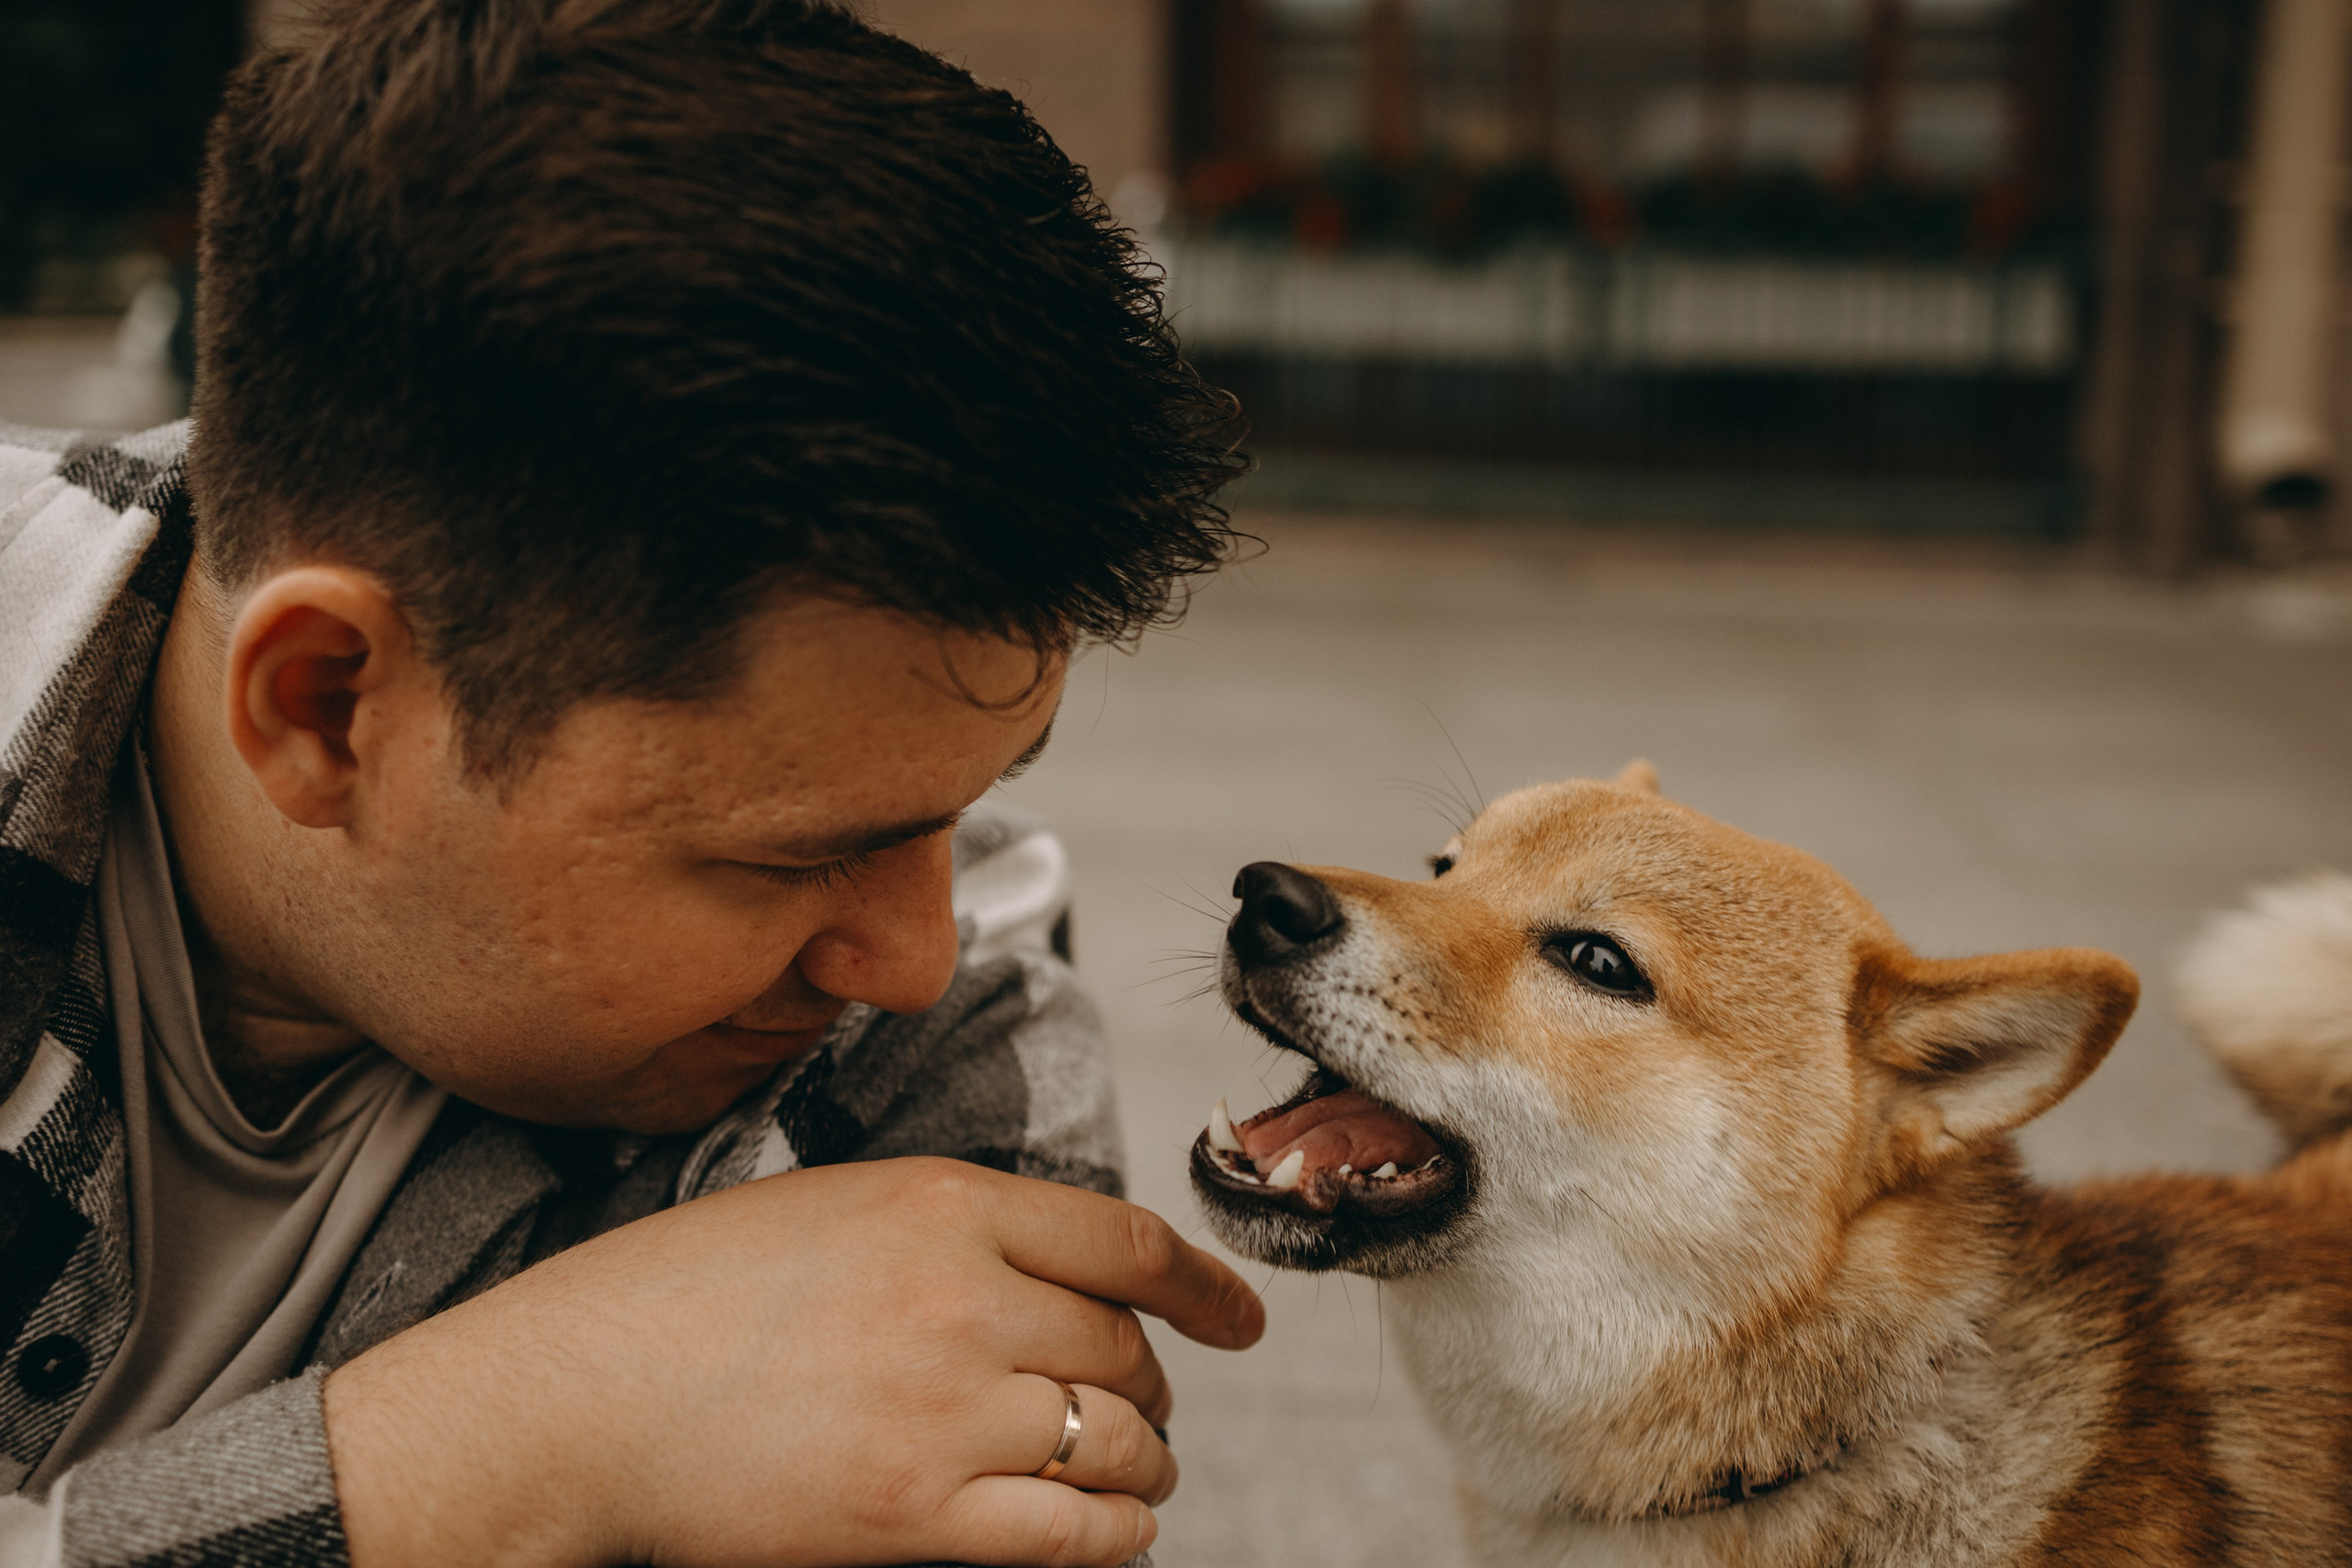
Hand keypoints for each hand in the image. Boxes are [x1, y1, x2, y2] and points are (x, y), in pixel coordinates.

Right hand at [323, 1158, 1261, 1567]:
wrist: (580, 1394)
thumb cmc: (683, 1297)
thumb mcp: (830, 1207)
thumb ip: (952, 1227)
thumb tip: (1057, 1270)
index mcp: (942, 1203)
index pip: (1126, 1241)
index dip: (1207, 1284)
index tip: (1240, 1318)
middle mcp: (962, 1297)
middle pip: (1125, 1347)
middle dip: (1153, 1384)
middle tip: (1146, 1404)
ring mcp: (945, 1408)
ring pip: (1116, 1439)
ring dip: (1144, 1462)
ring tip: (1135, 1470)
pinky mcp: (917, 1514)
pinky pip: (1074, 1530)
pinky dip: (1115, 1533)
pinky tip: (1110, 1529)